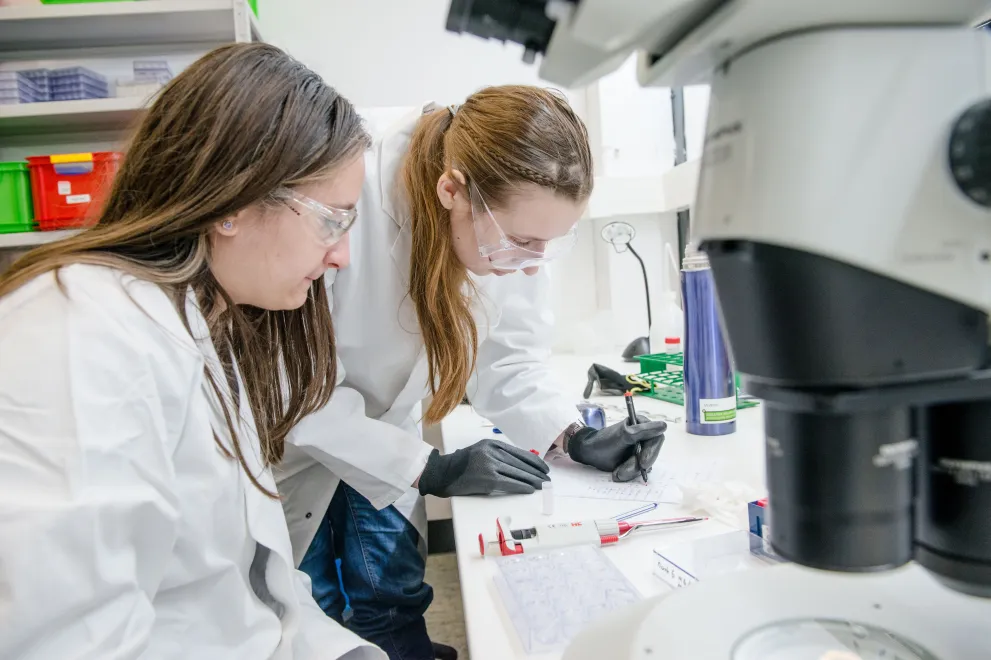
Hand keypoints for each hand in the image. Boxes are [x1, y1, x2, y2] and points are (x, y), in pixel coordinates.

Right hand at [417, 439, 549, 497]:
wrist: (442, 473)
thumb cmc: (462, 465)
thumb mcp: (480, 451)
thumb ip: (498, 455)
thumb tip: (521, 466)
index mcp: (492, 443)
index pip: (519, 452)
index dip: (533, 461)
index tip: (543, 467)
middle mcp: (492, 452)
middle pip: (520, 463)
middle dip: (536, 472)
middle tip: (547, 478)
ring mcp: (490, 465)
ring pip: (517, 473)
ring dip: (532, 480)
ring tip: (542, 485)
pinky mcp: (488, 479)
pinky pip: (510, 482)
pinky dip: (522, 486)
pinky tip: (530, 489)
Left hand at [566, 416, 665, 482]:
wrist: (589, 452)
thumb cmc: (604, 440)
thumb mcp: (624, 435)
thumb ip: (643, 431)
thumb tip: (663, 426)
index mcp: (642, 425)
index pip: (656, 439)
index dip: (652, 452)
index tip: (643, 463)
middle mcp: (644, 437)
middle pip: (650, 455)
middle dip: (636, 465)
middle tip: (622, 472)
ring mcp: (640, 450)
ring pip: (644, 466)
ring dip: (630, 471)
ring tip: (616, 472)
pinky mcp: (635, 461)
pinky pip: (638, 471)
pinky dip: (628, 474)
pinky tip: (617, 473)